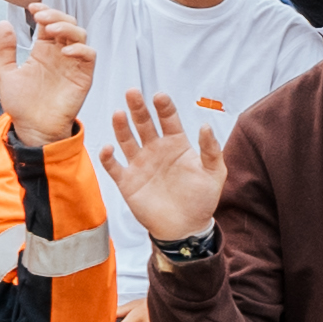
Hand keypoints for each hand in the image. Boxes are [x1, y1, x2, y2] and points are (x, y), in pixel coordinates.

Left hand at [2, 5, 96, 151]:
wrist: (33, 129)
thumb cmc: (21, 105)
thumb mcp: (6, 73)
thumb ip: (5, 49)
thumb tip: (3, 23)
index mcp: (43, 51)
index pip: (48, 23)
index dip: (44, 11)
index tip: (32, 7)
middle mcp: (59, 54)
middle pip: (67, 23)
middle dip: (55, 15)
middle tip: (41, 17)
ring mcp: (72, 64)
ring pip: (80, 35)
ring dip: (67, 28)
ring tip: (51, 31)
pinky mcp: (83, 76)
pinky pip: (89, 56)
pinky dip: (80, 49)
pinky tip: (65, 51)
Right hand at [99, 90, 224, 245]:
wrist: (185, 228)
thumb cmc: (202, 200)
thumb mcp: (214, 174)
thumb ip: (211, 150)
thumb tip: (206, 125)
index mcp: (176, 144)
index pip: (169, 119)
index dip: (164, 107)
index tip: (160, 97)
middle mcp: (156, 150)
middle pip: (144, 123)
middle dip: (138, 108)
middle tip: (133, 93)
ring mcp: (140, 164)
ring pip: (127, 140)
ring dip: (121, 127)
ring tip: (119, 113)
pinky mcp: (127, 181)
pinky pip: (114, 166)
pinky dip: (108, 157)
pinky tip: (108, 148)